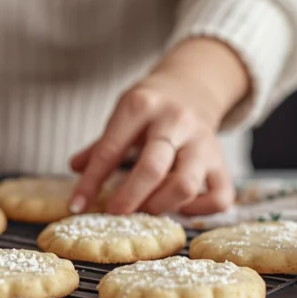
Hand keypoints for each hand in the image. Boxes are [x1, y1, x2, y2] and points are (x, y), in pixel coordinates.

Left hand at [69, 38, 249, 215]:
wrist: (192, 86)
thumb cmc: (149, 108)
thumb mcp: (121, 116)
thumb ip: (100, 145)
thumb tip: (74, 168)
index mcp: (142, 106)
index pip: (110, 150)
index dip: (91, 182)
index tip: (76, 206)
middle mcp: (175, 121)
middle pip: (152, 169)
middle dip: (129, 197)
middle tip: (115, 212)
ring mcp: (203, 142)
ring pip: (185, 185)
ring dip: (161, 205)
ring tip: (146, 208)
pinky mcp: (221, 161)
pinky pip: (220, 196)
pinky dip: (200, 210)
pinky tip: (181, 207)